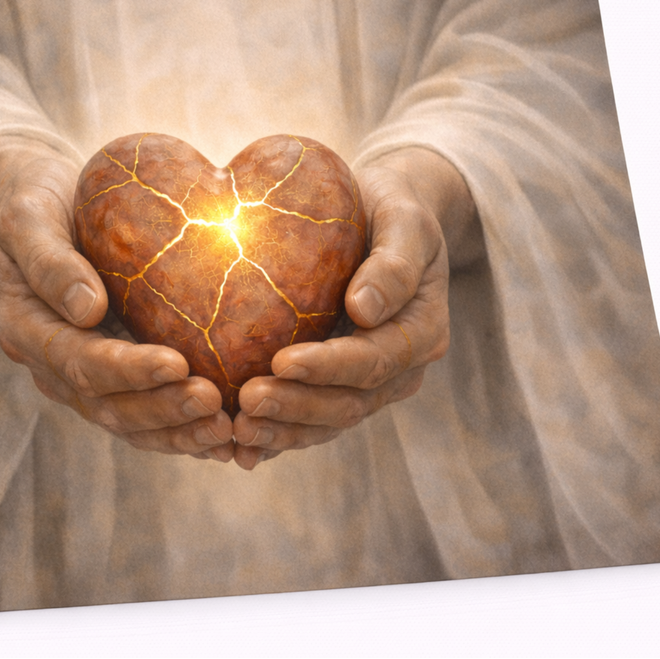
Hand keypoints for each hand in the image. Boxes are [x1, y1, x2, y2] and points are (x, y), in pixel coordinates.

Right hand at [0, 136, 235, 460]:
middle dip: (162, 409)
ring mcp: (84, 377)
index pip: (79, 361)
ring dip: (177, 431)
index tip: (177, 364)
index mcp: (28, 329)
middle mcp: (54, 365)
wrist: (46, 205)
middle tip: (214, 403)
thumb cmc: (37, 202)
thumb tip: (86, 308)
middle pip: (107, 404)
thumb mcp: (27, 217)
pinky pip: (148, 416)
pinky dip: (183, 430)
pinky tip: (226, 434)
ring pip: (130, 423)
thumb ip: (48, 261)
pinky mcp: (115, 377)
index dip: (127, 370)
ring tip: (226, 428)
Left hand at [231, 147, 481, 469]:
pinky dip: (279, 436)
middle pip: (350, 402)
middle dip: (297, 407)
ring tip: (238, 432)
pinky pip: (312, 420)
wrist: (388, 215)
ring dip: (284, 431)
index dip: (329, 367)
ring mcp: (371, 383)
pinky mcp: (340, 385)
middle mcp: (399, 367)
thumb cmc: (394, 210)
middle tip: (246, 401)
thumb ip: (394, 264)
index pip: (374, 360)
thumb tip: (365, 308)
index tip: (281, 362)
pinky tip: (240, 447)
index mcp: (421, 330)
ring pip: (329, 421)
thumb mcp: (405, 222)